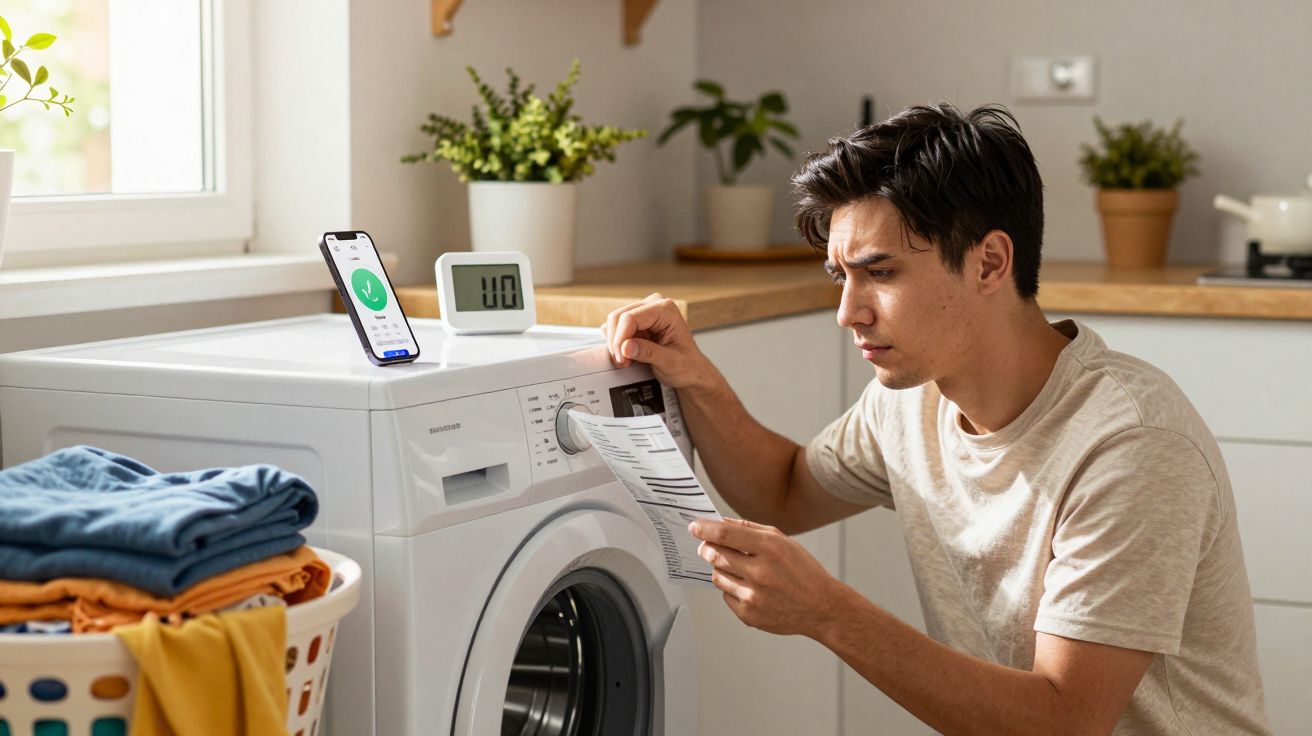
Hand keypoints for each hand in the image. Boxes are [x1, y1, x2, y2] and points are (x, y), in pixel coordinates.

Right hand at [601, 293, 712, 388]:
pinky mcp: (636, 321)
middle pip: (618, 317)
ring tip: (626, 361)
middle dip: (616, 342)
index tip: (621, 358)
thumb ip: (649, 353)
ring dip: (615, 343)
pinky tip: (627, 355)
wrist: (690, 370)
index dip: (621, 339)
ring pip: (614, 321)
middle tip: (622, 362)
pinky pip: (615, 328)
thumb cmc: (687, 364)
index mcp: (666, 309)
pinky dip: (617, 343)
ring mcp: (643, 311)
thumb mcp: (671, 363)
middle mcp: (654, 305)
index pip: (630, 318)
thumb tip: (626, 347)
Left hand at [689, 517, 844, 637]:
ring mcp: (753, 596)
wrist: (821, 608)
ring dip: (720, 569)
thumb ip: (750, 529)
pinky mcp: (749, 614)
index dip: (705, 529)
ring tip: (737, 568)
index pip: (726, 535)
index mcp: (770, 549)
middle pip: (716, 555)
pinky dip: (732, 589)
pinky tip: (750, 587)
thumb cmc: (802, 571)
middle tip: (706, 547)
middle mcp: (760, 572)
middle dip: (706, 548)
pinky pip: (726, 596)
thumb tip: (721, 522)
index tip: (694, 526)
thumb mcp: (783, 541)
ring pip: (717, 576)